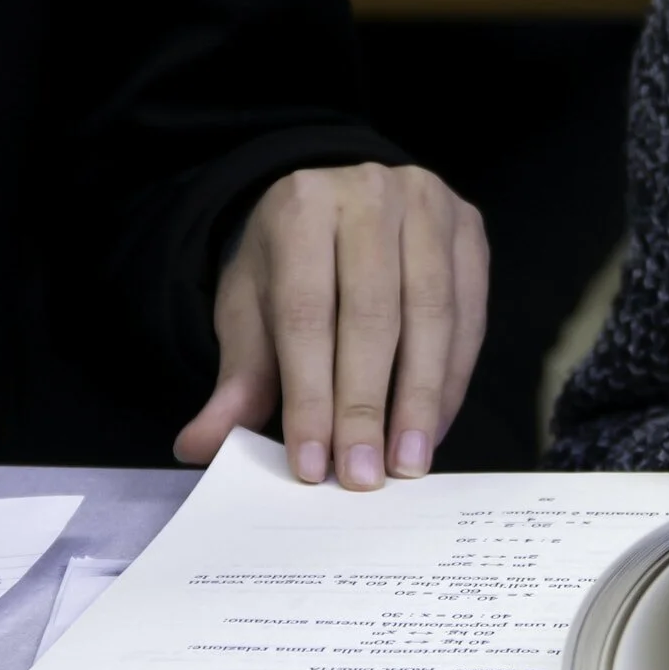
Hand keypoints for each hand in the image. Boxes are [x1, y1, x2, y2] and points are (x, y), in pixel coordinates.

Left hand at [173, 163, 487, 488]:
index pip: (306, 313)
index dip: (310, 395)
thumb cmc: (292, 268)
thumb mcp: (252, 311)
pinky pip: (469, 317)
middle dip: (366, 406)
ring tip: (406, 464)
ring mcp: (429, 206)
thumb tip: (197, 445)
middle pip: (373, 315)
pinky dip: (451, 381)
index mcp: (302, 205)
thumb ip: (237, 379)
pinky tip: (432, 428)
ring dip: (419, 401)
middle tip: (362, 476)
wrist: (340, 210)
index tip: (313, 464)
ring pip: (431, 317)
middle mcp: (370, 193)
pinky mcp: (471, 231)